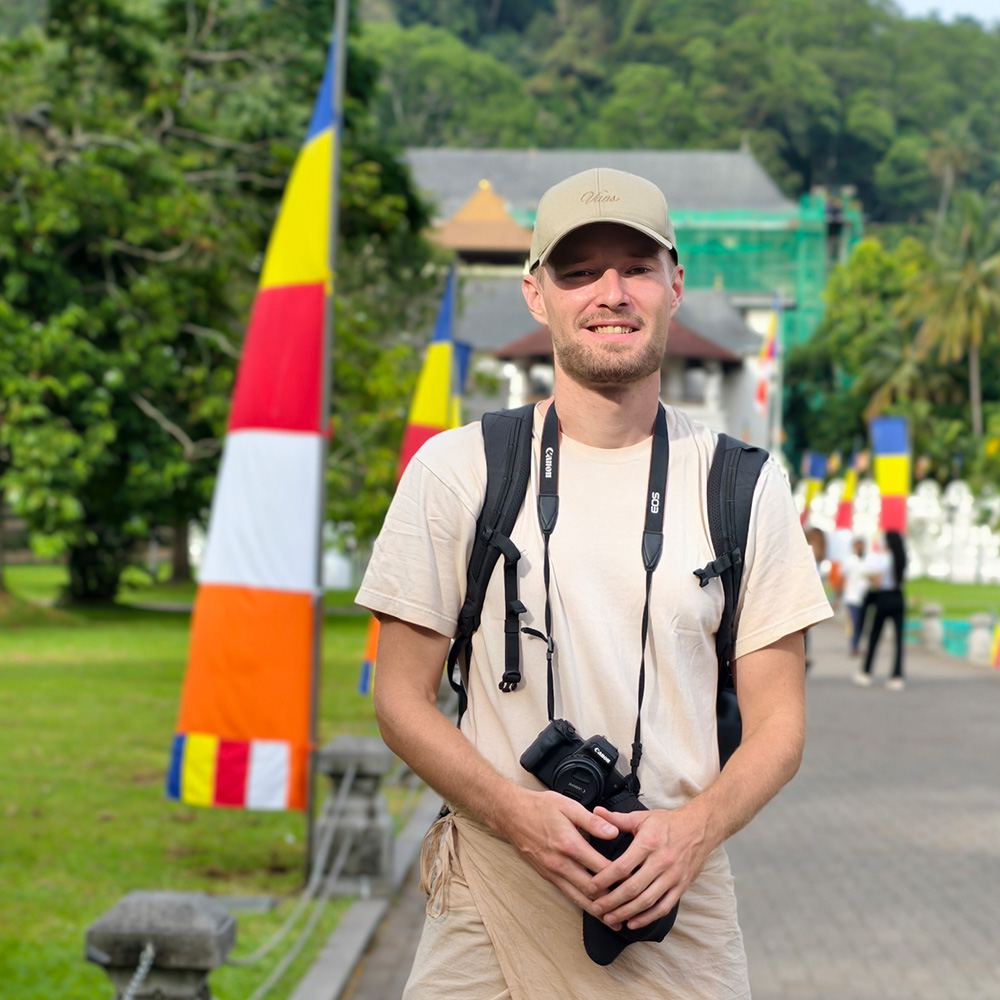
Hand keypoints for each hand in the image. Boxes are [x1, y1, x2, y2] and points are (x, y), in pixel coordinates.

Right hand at [495, 788, 621, 916]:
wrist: (511, 814)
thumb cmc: (539, 807)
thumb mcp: (568, 806)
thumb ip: (592, 821)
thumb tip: (613, 831)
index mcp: (569, 844)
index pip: (600, 866)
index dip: (620, 875)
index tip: (635, 879)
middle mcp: (560, 863)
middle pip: (592, 889)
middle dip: (612, 900)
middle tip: (632, 906)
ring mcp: (553, 872)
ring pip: (579, 898)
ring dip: (598, 910)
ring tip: (615, 920)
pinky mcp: (547, 877)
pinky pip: (568, 895)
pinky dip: (583, 904)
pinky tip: (593, 909)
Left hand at [586, 804, 710, 930]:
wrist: (699, 828)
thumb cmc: (667, 823)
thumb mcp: (641, 817)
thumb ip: (617, 818)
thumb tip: (596, 811)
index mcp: (648, 843)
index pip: (623, 866)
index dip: (605, 879)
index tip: (592, 887)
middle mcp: (661, 861)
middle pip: (633, 888)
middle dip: (612, 901)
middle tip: (596, 908)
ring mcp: (673, 876)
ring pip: (647, 901)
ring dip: (626, 912)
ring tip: (609, 919)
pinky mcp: (681, 887)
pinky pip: (663, 907)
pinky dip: (648, 917)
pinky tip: (633, 922)